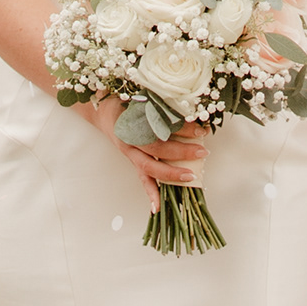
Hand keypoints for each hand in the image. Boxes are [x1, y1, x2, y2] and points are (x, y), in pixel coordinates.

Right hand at [77, 94, 207, 213]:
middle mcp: (131, 140)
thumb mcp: (142, 97)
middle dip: (182, 152)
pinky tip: (157, 208)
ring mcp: (131, 153)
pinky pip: (142, 179)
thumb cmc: (127, 102)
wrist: (103, 112)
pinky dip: (151, 193)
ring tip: (191, 177)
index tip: (201, 129)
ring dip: (171, 173)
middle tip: (202, 152)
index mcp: (134, 121)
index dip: (181, 129)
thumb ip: (161, 103)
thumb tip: (190, 106)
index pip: (160, 127)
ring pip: (150, 167)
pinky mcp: (133, 162)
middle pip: (157, 148)